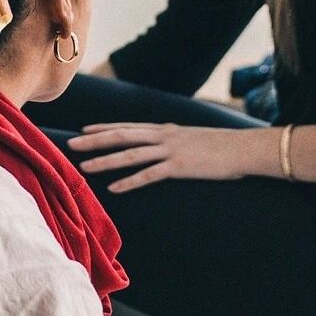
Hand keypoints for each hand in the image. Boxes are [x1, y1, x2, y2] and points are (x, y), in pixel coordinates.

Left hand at [71, 122, 271, 192]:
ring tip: (84, 167)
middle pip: (122, 136)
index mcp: (167, 129)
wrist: (245, 148)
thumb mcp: (196, 139)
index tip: (85, 130)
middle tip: (71, 144)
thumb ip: (179, 142)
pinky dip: (130, 182)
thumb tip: (169, 148)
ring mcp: (171, 151)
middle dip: (95, 141)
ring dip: (105, 161)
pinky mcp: (179, 167)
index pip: (129, 126)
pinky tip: (114, 189)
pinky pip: (149, 175)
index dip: (105, 128)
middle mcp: (164, 136)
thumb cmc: (224, 146)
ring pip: (130, 154)